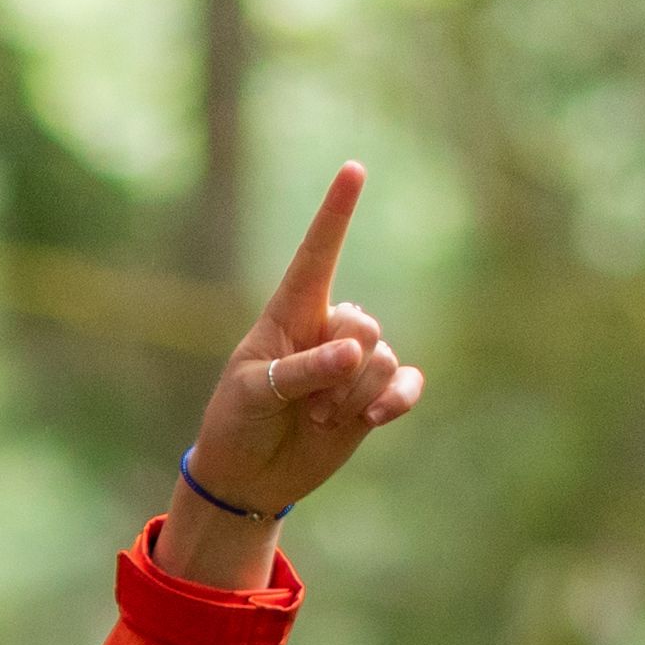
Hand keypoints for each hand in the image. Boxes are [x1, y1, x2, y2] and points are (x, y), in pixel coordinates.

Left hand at [165, 165, 424, 588]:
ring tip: (318, 419)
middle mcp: (327, 329)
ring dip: (353, 395)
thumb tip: (359, 354)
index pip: (318, 254)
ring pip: (382, 359)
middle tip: (306, 404)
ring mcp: (353, 364)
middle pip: (364, 323)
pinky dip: (397, 399)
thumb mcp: (256, 391)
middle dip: (341, 368)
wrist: (250, 475)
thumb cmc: (238, 420)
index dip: (336, 212)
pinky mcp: (373, 396)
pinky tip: (375, 419)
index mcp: (289, 312)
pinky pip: (407, 382)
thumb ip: (304, 370)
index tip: (353, 169)